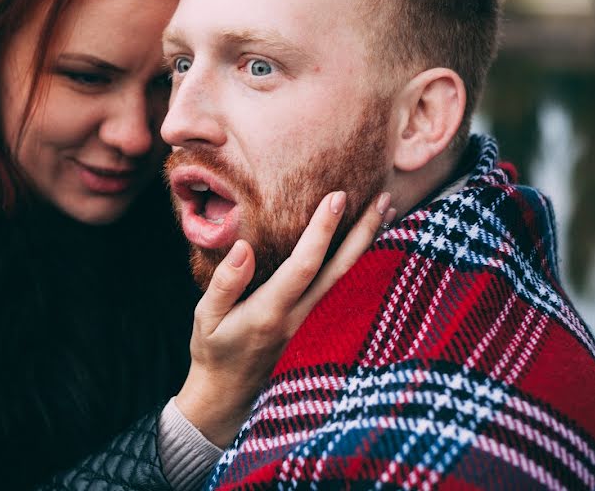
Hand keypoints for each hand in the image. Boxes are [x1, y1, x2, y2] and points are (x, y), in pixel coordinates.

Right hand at [175, 191, 394, 447]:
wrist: (229, 396)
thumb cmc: (214, 350)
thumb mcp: (206, 317)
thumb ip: (224, 282)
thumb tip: (244, 246)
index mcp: (271, 311)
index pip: (305, 264)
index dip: (323, 230)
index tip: (337, 197)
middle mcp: (301, 319)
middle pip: (342, 271)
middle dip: (364, 232)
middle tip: (383, 198)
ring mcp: (316, 326)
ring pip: (351, 281)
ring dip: (370, 246)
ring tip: (388, 212)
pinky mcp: (321, 329)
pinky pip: (348, 291)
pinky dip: (364, 264)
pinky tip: (374, 245)